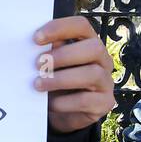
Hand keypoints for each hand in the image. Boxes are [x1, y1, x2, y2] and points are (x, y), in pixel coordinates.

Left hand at [33, 15, 114, 133]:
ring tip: (38, 84)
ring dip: (61, 79)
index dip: (60, 28)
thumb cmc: (57, 85)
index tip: (36, 38)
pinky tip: (50, 104)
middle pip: (94, 48)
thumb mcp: (51, 67)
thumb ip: (48, 54)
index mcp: (89, 44)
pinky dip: (65, 102)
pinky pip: (87, 100)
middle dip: (64, 55)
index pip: (81, 26)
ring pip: (92, 74)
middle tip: (38, 64)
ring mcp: (106, 82)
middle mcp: (102, 60)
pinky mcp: (104, 103)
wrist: (64, 115)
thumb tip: (34, 44)